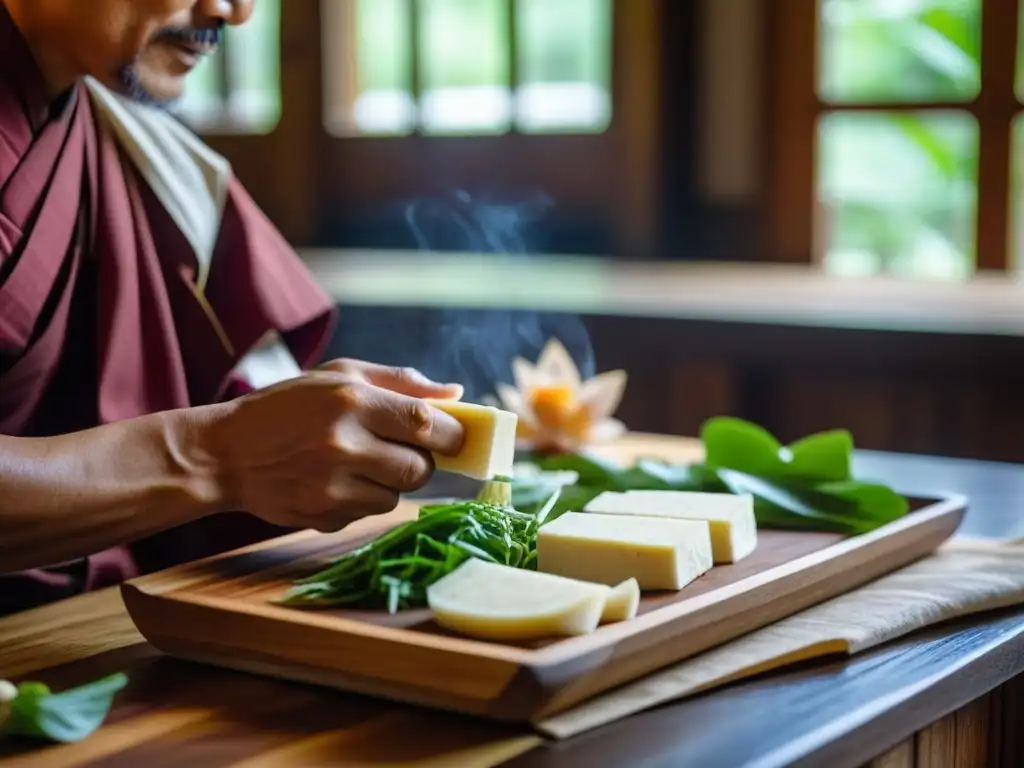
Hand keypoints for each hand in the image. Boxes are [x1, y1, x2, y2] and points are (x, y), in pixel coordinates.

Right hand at [200, 360, 465, 531]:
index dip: (452, 435)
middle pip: (419, 469)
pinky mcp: (323, 516)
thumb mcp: (339, 376)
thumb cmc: (289, 406)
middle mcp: (344, 445)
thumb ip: (400, 382)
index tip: (457, 438)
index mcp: (352, 401)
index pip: (426, 424)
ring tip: (356, 463)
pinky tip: (333, 482)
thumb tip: (457, 395)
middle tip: (399, 450)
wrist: (226, 453)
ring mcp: (332, 486)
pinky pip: (367, 514)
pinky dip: (362, 500)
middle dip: (420, 462)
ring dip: (388, 483)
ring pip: (396, 496)